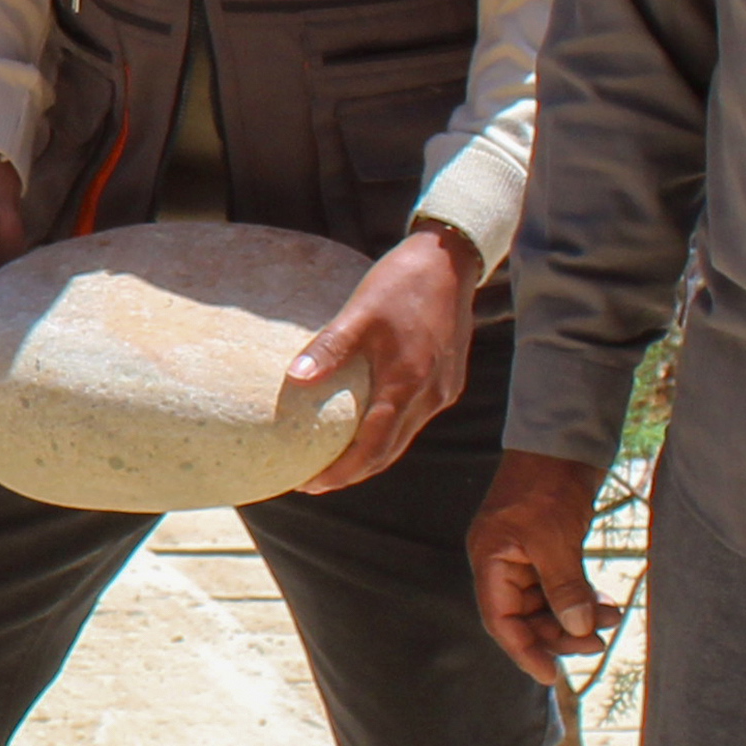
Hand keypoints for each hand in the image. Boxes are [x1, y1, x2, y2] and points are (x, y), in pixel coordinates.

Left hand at [288, 220, 481, 492]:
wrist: (450, 261)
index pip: (372, 447)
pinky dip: (389, 433)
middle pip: (389, 453)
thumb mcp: (359, 312)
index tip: (309, 484)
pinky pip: (415, 419)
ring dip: (371, 456)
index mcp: (407, 382)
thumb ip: (329, 347)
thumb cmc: (401, 282)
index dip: (341, 472)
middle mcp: (430, 395)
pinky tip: (367, 426)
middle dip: (353, 473)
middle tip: (315, 481)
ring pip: (403, 439)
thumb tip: (294, 378)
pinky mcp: (449, 381)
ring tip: (336, 461)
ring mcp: (443, 390)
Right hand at [466, 448, 616, 683]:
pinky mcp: (548, 548)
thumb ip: (563, 587)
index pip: (500, 620)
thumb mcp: (554, 538)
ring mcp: (525, 556)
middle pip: (525, 617)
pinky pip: (561, 587)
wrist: (562, 442)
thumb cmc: (547, 484)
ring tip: (612, 619)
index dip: (524, 650)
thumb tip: (578, 628)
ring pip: (547, 604)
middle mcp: (503, 563)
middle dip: (559, 633)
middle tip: (597, 642)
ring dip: (577, 617)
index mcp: (490, 560)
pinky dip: (582, 599)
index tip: (551, 676)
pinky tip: (607, 603)